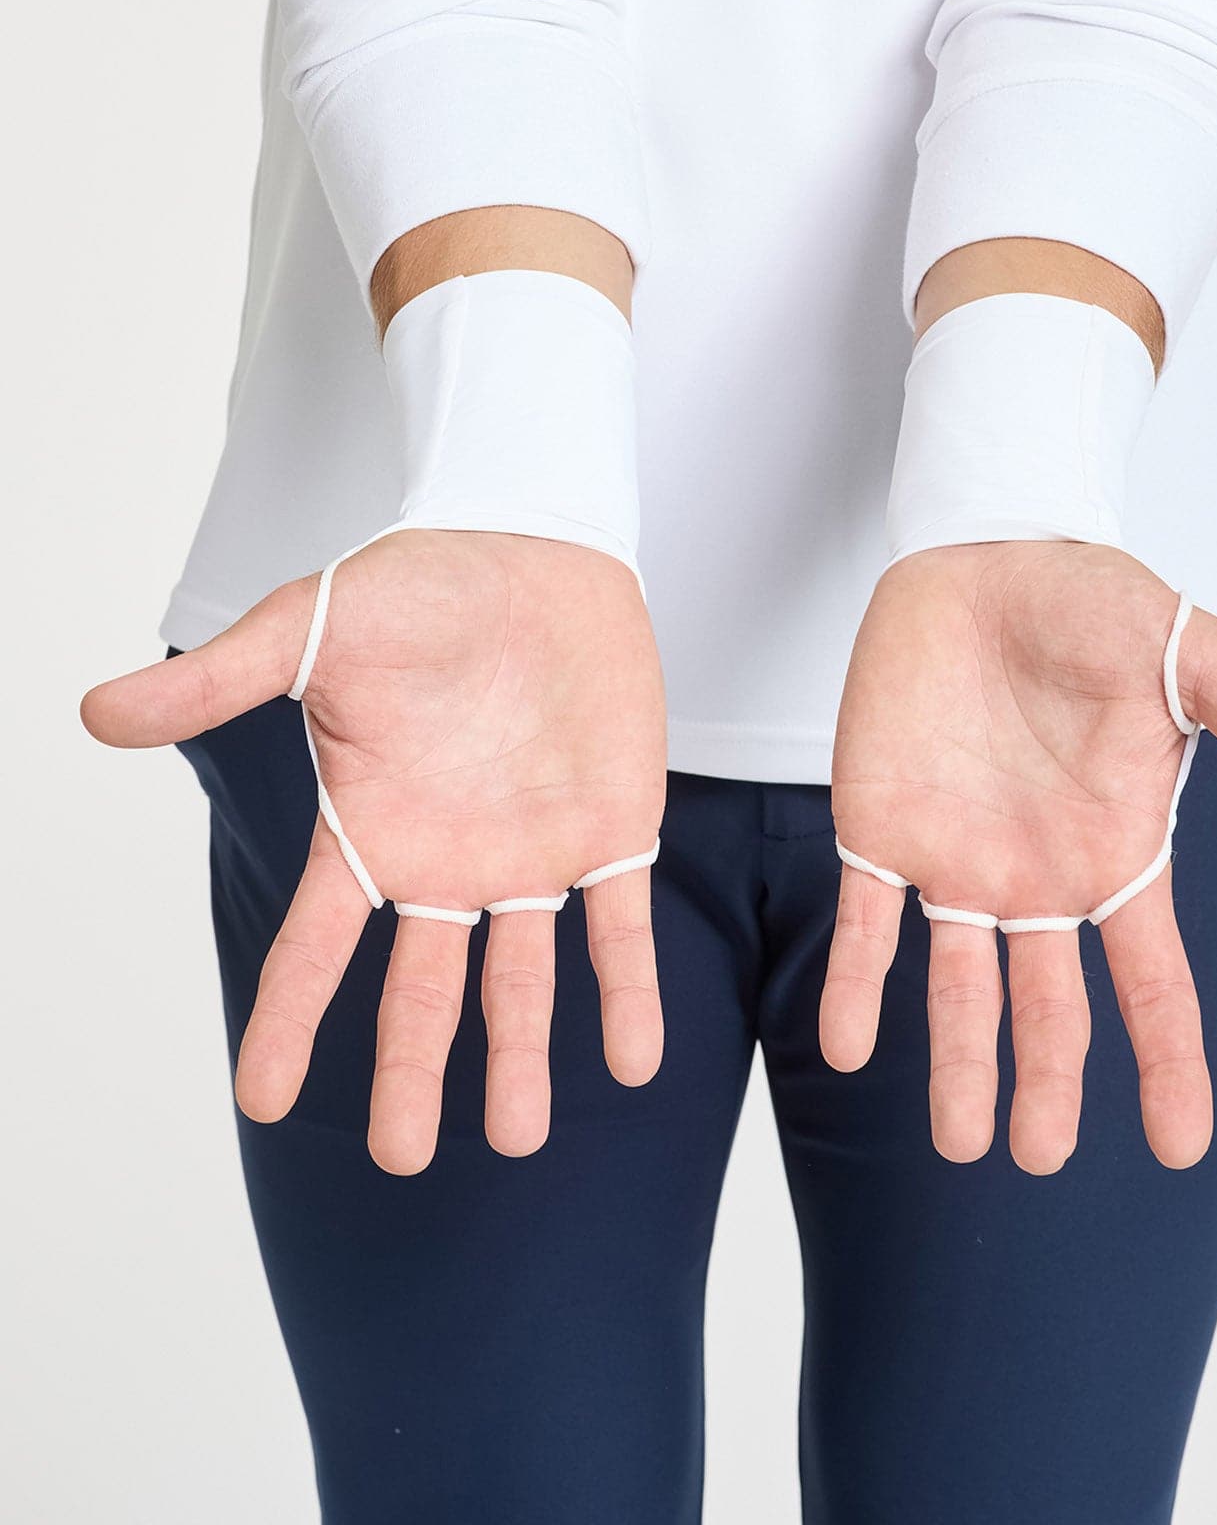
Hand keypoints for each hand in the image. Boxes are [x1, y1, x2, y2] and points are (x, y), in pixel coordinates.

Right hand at [82, 530, 666, 1172]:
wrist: (533, 545)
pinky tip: (635, 1062)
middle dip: (411, 1076)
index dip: (288, 1022)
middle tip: (401, 1161)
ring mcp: (529, 853)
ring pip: (522, 983)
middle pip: (422, 994)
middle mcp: (446, 861)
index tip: (259, 1100)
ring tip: (517, 1142)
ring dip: (519, 1060)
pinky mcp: (611, 830)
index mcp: (370, 830)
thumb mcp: (305, 632)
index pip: (317, 948)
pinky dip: (628, 995)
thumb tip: (94, 713)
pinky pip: (621, 930)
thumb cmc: (415, 585)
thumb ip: (214, 684)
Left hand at [820, 541, 1216, 1171]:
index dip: (1169, 1064)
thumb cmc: (1093, 604)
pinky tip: (849, 1044)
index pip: (1151, 982)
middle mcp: (1037, 879)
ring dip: (956, 1063)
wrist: (984, 555)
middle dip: (1045, 1085)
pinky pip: (862, 922)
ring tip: (961, 1144)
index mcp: (1115, 856)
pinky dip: (855, 982)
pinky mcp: (880, 827)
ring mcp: (956, 860)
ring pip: (957, 987)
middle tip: (1037, 1158)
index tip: (1182, 1149)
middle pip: (1048, 1008)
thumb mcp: (1190, 662)